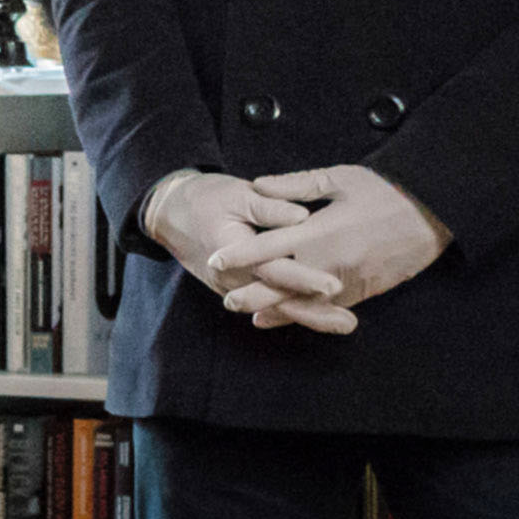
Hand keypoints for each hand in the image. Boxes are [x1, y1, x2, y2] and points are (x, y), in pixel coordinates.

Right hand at [144, 171, 351, 332]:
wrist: (171, 214)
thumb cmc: (206, 198)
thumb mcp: (237, 194)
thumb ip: (270, 206)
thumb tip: (304, 216)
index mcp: (233, 251)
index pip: (273, 270)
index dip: (303, 278)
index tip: (333, 285)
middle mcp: (233, 277)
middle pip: (278, 300)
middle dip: (314, 314)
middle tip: (348, 323)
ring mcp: (234, 286)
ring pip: (275, 306)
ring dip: (309, 316)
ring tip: (344, 323)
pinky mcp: (239, 287)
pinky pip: (268, 302)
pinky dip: (293, 309)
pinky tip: (320, 315)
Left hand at [227, 166, 454, 321]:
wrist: (433, 212)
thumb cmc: (385, 189)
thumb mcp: (338, 178)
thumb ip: (295, 184)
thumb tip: (258, 185)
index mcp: (319, 231)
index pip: (269, 247)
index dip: (239, 255)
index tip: (215, 260)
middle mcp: (330, 261)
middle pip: (281, 285)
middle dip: (252, 294)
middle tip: (227, 299)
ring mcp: (348, 280)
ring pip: (305, 303)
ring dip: (278, 310)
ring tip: (252, 315)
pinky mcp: (365, 291)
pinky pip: (331, 309)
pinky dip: (309, 315)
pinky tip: (294, 317)